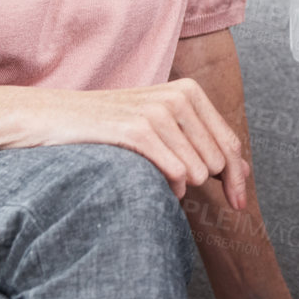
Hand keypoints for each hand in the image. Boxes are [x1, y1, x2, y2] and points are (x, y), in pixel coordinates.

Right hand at [30, 79, 249, 207]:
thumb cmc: (109, 127)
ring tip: (158, 177)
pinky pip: (175, 171)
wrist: (54, 118)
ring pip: (198, 170)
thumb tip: (244, 170)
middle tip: (177, 185)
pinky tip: (155, 183)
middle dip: (206, 184)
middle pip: (218, 160)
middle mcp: (178, 96)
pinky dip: (169, 186)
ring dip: (182, 186)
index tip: (239, 206)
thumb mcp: (160, 128)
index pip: (230, 143)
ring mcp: (157, 111)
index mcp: (189, 91)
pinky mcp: (137, 129)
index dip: (239, 179)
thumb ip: (201, 143)